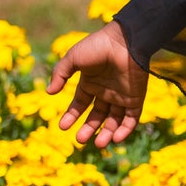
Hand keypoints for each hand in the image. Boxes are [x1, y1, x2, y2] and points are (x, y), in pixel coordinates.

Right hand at [47, 20, 149, 147]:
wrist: (125, 42)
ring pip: (113, 121)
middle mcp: (106, 92)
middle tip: (81, 140)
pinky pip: (131, 118)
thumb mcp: (73, 58)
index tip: (62, 127)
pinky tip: (116, 138)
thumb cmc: (98, 47)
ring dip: (106, 134)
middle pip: (96, 116)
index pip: (80, 105)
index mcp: (90, 83)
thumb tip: (49, 92)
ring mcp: (121, 96)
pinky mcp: (136, 98)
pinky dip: (125, 130)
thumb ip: (60, 74)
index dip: (71, 116)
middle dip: (88, 129)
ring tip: (98, 144)